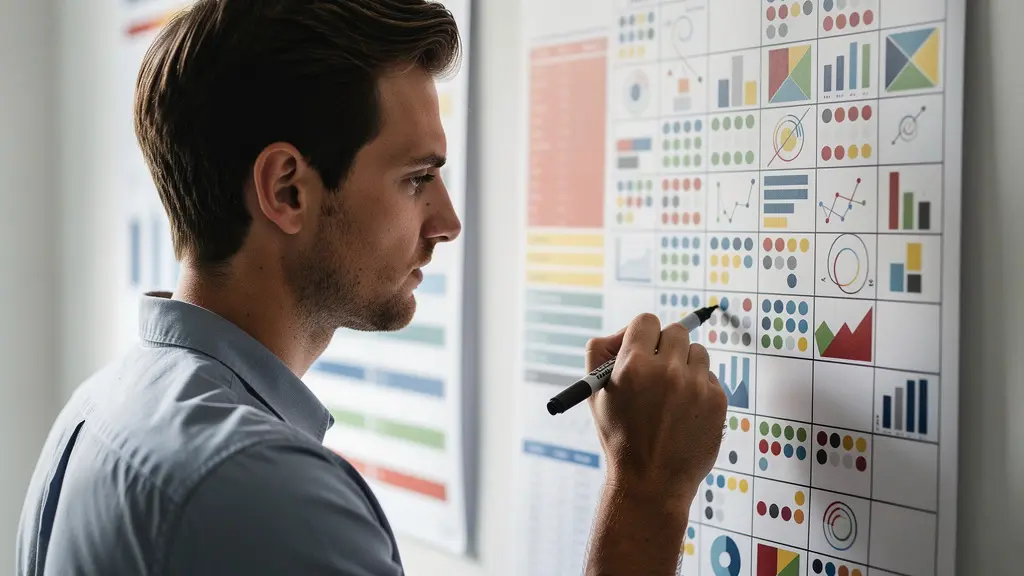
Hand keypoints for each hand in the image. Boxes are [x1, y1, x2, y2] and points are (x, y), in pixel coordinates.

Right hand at [586, 313, 727, 508]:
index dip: (643, 333)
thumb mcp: (595, 393)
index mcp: (633, 365)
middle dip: (666, 347)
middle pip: (675, 331)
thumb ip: (600, 352)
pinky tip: (685, 412)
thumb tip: (624, 332)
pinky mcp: (717, 400)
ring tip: (672, 395)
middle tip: (658, 368)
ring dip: (685, 365)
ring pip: (697, 351)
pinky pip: (710, 377)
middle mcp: (666, 370)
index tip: (644, 347)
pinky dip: (699, 388)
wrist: (651, 482)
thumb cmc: (620, 436)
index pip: (647, 321)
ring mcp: (695, 385)